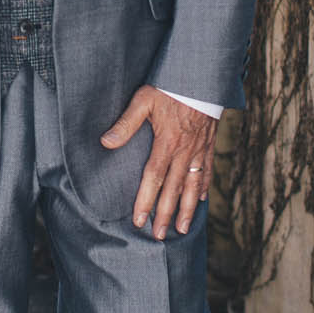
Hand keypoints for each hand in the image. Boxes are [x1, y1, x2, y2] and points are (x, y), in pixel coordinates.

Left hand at [101, 86, 216, 240]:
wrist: (201, 76)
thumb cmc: (169, 86)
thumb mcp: (143, 99)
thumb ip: (126, 123)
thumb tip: (105, 142)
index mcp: (167, 142)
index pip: (154, 178)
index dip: (146, 201)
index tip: (139, 220)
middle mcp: (184, 151)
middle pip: (174, 189)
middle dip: (165, 214)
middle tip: (159, 236)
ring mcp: (199, 149)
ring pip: (193, 185)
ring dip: (187, 209)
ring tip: (181, 229)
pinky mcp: (208, 144)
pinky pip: (207, 170)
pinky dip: (204, 187)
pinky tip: (201, 200)